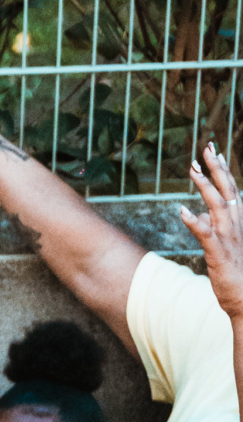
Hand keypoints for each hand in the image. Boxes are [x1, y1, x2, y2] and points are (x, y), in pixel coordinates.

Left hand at [182, 143, 242, 320]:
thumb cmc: (236, 273)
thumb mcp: (224, 245)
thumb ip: (212, 228)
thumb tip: (200, 215)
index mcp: (239, 222)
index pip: (231, 189)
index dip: (222, 170)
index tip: (213, 152)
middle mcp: (236, 225)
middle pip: (227, 190)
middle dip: (216, 168)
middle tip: (205, 148)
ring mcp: (229, 238)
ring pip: (217, 205)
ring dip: (205, 187)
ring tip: (192, 171)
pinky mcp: (219, 253)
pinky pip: (205, 234)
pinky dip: (194, 221)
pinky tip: (182, 210)